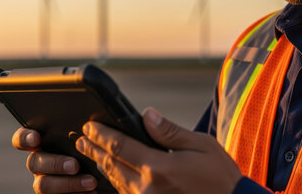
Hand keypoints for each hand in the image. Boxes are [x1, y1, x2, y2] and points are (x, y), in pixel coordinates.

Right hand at [12, 127, 97, 192]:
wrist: (102, 168)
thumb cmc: (94, 145)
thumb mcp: (87, 136)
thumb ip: (80, 130)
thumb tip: (88, 124)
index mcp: (43, 142)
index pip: (22, 138)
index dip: (25, 138)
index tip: (35, 138)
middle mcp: (39, 162)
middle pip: (34, 163)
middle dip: (55, 164)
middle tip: (75, 166)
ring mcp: (44, 180)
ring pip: (44, 185)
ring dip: (69, 183)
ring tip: (91, 182)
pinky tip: (92, 192)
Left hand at [75, 107, 241, 193]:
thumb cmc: (219, 175)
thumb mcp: (200, 145)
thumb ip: (169, 131)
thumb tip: (147, 115)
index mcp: (159, 168)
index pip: (121, 147)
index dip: (102, 135)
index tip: (90, 126)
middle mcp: (147, 188)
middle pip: (112, 165)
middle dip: (95, 150)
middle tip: (82, 139)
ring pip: (115, 182)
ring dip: (101, 166)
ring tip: (91, 154)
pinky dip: (114, 182)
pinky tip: (111, 175)